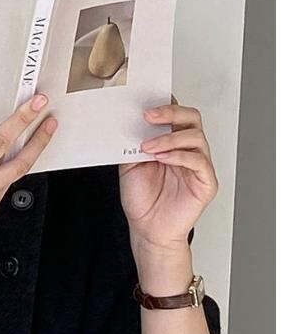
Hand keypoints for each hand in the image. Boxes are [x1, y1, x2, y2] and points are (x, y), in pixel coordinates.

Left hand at [118, 97, 217, 254]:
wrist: (147, 230)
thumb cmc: (142, 201)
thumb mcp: (129, 166)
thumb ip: (132, 144)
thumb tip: (127, 121)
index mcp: (173, 144)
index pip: (177, 116)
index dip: (166, 105)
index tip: (145, 102)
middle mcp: (188, 150)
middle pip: (192, 119)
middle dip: (171, 113)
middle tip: (148, 115)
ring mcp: (200, 165)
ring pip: (196, 137)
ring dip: (170, 138)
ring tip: (148, 146)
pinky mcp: (206, 181)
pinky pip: (198, 161)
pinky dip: (179, 155)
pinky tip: (162, 158)